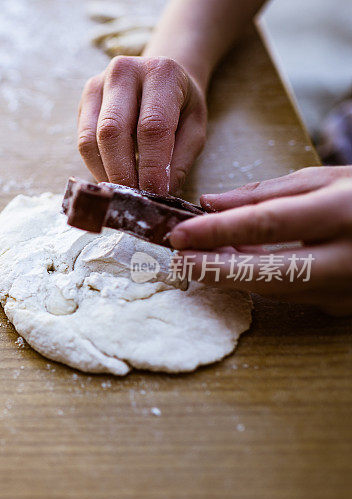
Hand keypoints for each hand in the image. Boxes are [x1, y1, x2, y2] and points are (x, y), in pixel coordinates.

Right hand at [77, 55, 207, 194]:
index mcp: (161, 72)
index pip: (152, 125)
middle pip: (113, 131)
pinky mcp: (84, 100)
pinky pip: (82, 141)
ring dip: (105, 172)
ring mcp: (98, 84)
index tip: (155, 194)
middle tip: (134, 199)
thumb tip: (159, 196)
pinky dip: (95, 165)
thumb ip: (179, 160)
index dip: (152, 165)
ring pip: (91, 138)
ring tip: (122, 192)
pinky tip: (110, 178)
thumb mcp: (194, 128)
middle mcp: (124, 71)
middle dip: (122, 172)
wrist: (159, 77)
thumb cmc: (180, 105)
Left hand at [169, 166, 351, 314]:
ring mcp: (350, 289)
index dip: (217, 232)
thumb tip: (210, 203)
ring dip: (231, 277)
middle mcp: (348, 257)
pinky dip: (258, 283)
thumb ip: (266, 193)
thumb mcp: (326, 178)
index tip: (179, 234)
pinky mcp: (346, 307)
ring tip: (195, 260)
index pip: (267, 225)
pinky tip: (231, 269)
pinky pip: (292, 296)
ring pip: (276, 290)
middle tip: (177, 262)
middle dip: (215, 270)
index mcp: (343, 212)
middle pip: (268, 273)